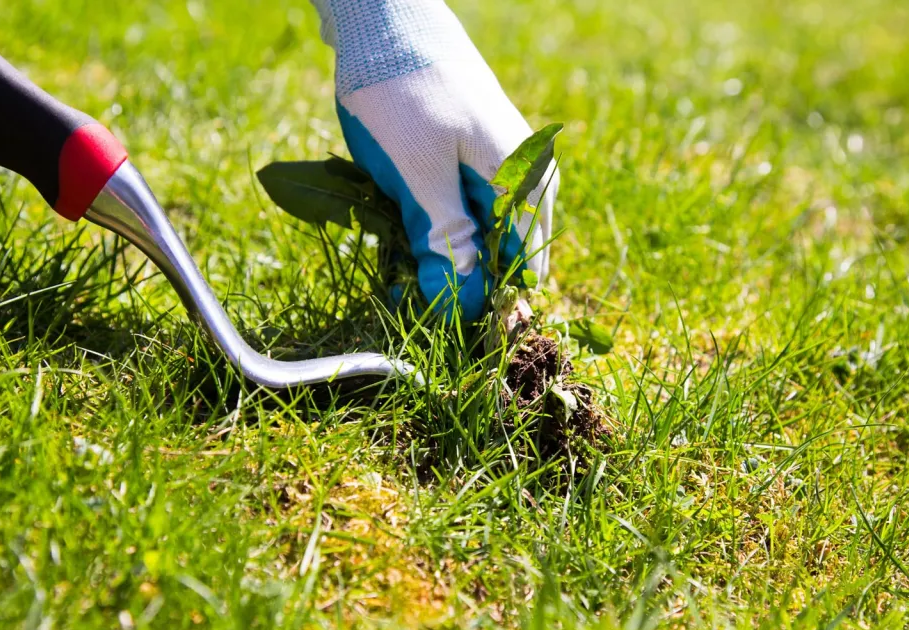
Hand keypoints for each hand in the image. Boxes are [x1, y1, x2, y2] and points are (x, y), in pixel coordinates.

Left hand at [310, 0, 557, 321]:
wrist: (383, 17)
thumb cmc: (402, 93)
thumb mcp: (418, 176)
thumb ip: (446, 241)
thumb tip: (461, 307)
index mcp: (525, 182)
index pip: (520, 269)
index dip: (481, 303)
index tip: (437, 320)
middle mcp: (525, 176)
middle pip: (499, 255)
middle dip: (455, 277)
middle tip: (404, 286)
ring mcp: (498, 164)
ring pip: (475, 233)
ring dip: (436, 250)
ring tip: (395, 251)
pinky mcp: (470, 156)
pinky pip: (459, 207)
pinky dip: (428, 223)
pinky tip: (396, 220)